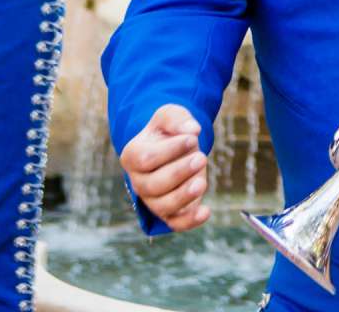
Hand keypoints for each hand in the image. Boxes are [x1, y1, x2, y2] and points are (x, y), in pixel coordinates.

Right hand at [120, 104, 210, 230]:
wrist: (176, 147)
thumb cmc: (170, 131)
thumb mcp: (170, 115)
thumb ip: (178, 119)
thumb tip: (192, 130)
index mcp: (132, 156)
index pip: (145, 159)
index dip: (169, 150)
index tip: (192, 138)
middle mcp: (139, 181)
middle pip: (152, 185)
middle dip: (179, 173)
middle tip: (201, 158)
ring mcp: (152, 199)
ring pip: (163, 207)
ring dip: (183, 196)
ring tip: (202, 182)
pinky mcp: (169, 212)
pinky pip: (175, 223)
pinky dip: (190, 221)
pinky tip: (206, 211)